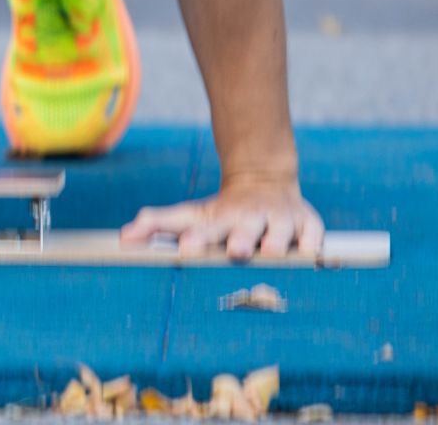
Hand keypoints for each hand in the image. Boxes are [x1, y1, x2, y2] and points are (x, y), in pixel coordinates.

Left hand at [119, 176, 323, 260]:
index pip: (204, 229)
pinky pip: (314, 236)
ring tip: (273, 253)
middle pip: (244, 230)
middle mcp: (249, 219)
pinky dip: (313, 244)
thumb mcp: (190, 215)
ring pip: (280, 233)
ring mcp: (279, 221)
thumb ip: (157, 225)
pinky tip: (312, 255)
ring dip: (276, 243)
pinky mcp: (308, 225)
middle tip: (236, 251)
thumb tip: (123, 237)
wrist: (263, 182)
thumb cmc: (220, 213)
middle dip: (241, 240)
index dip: (195, 239)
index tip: (186, 249)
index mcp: (219, 219)